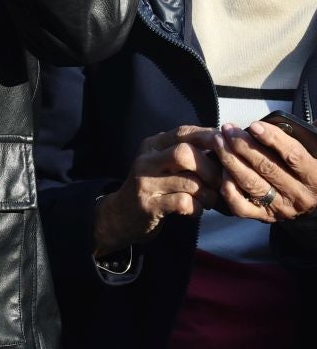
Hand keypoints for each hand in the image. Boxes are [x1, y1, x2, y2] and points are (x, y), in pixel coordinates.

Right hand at [93, 126, 220, 254]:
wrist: (121, 215)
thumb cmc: (153, 187)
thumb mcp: (163, 164)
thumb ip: (186, 153)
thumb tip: (225, 146)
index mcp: (152, 146)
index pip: (184, 132)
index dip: (209, 138)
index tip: (227, 148)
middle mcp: (146, 161)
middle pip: (185, 153)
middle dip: (210, 168)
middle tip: (221, 182)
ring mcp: (146, 183)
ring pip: (189, 182)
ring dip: (209, 193)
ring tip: (211, 199)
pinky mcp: (149, 205)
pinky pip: (183, 203)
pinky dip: (198, 208)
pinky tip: (197, 210)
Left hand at [210, 121, 316, 222]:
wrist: (307, 200)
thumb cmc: (304, 168)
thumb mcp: (313, 151)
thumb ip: (310, 137)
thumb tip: (311, 119)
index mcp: (315, 177)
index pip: (293, 156)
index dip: (273, 139)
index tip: (254, 125)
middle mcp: (299, 195)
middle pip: (267, 167)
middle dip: (243, 145)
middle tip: (228, 129)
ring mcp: (280, 208)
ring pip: (251, 183)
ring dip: (230, 160)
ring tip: (218, 141)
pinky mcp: (262, 216)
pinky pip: (240, 204)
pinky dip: (227, 186)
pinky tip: (221, 169)